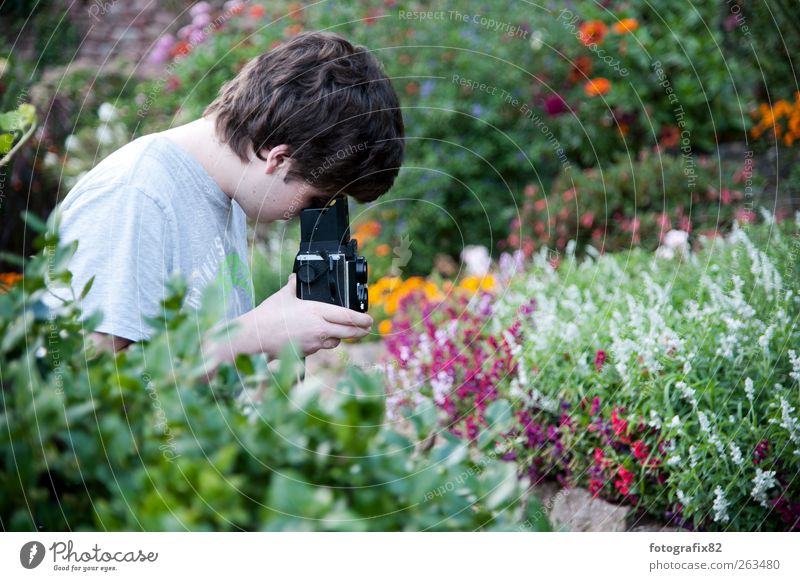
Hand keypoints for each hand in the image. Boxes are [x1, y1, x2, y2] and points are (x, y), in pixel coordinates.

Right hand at [221, 273, 372, 357]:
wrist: (256, 335)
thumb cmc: (269, 315)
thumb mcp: (284, 296)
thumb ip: (294, 286)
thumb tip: (295, 278)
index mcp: (317, 311)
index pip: (347, 316)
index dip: (361, 319)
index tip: (369, 319)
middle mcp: (319, 328)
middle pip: (348, 332)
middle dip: (359, 331)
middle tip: (366, 329)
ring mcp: (314, 342)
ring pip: (335, 341)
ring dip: (339, 337)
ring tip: (340, 332)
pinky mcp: (307, 352)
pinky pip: (320, 347)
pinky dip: (322, 343)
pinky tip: (317, 338)